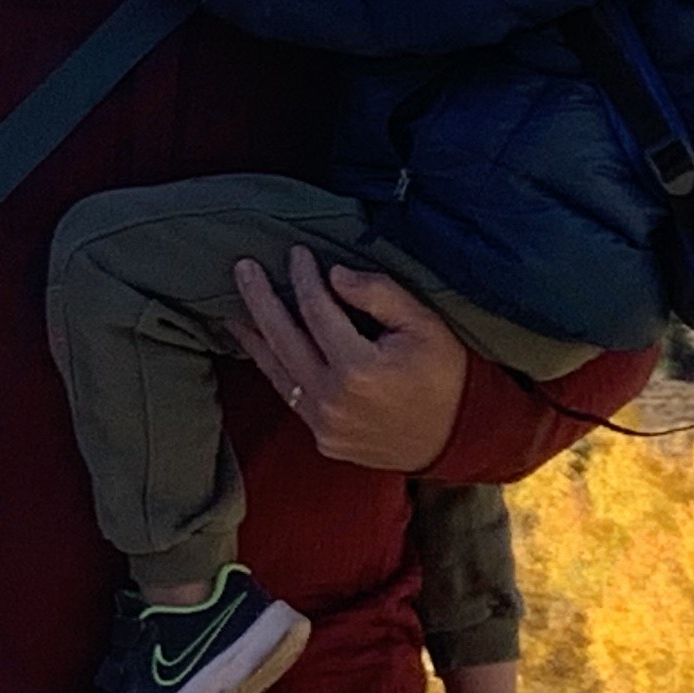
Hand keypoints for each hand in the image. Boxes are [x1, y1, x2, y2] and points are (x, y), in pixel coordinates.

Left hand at [230, 250, 467, 472]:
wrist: (459, 437)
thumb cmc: (446, 374)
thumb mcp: (424, 324)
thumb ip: (378, 295)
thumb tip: (333, 276)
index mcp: (359, 368)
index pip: (317, 311)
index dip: (303, 278)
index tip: (296, 253)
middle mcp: (333, 399)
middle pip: (283, 339)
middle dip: (260, 299)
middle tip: (243, 268)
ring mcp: (325, 425)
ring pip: (277, 373)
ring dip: (254, 337)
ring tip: (234, 309)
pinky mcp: (324, 439)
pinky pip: (290, 397)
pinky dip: (273, 369)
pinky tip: (261, 348)